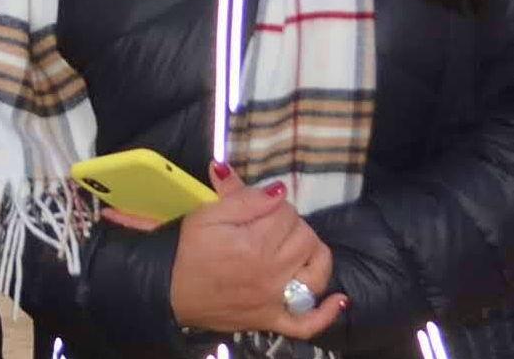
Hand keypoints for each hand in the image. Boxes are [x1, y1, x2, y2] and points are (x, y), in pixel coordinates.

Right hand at [159, 174, 344, 342]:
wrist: (174, 291)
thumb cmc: (189, 250)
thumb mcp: (207, 214)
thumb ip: (242, 200)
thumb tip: (277, 190)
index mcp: (255, 244)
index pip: (286, 213)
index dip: (276, 203)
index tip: (260, 204)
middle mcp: (273, 273)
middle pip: (305, 238)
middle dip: (293, 223)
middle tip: (270, 222)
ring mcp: (277, 300)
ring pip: (317, 273)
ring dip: (315, 255)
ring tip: (299, 246)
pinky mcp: (275, 320)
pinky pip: (309, 323)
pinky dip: (327, 313)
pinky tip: (338, 299)